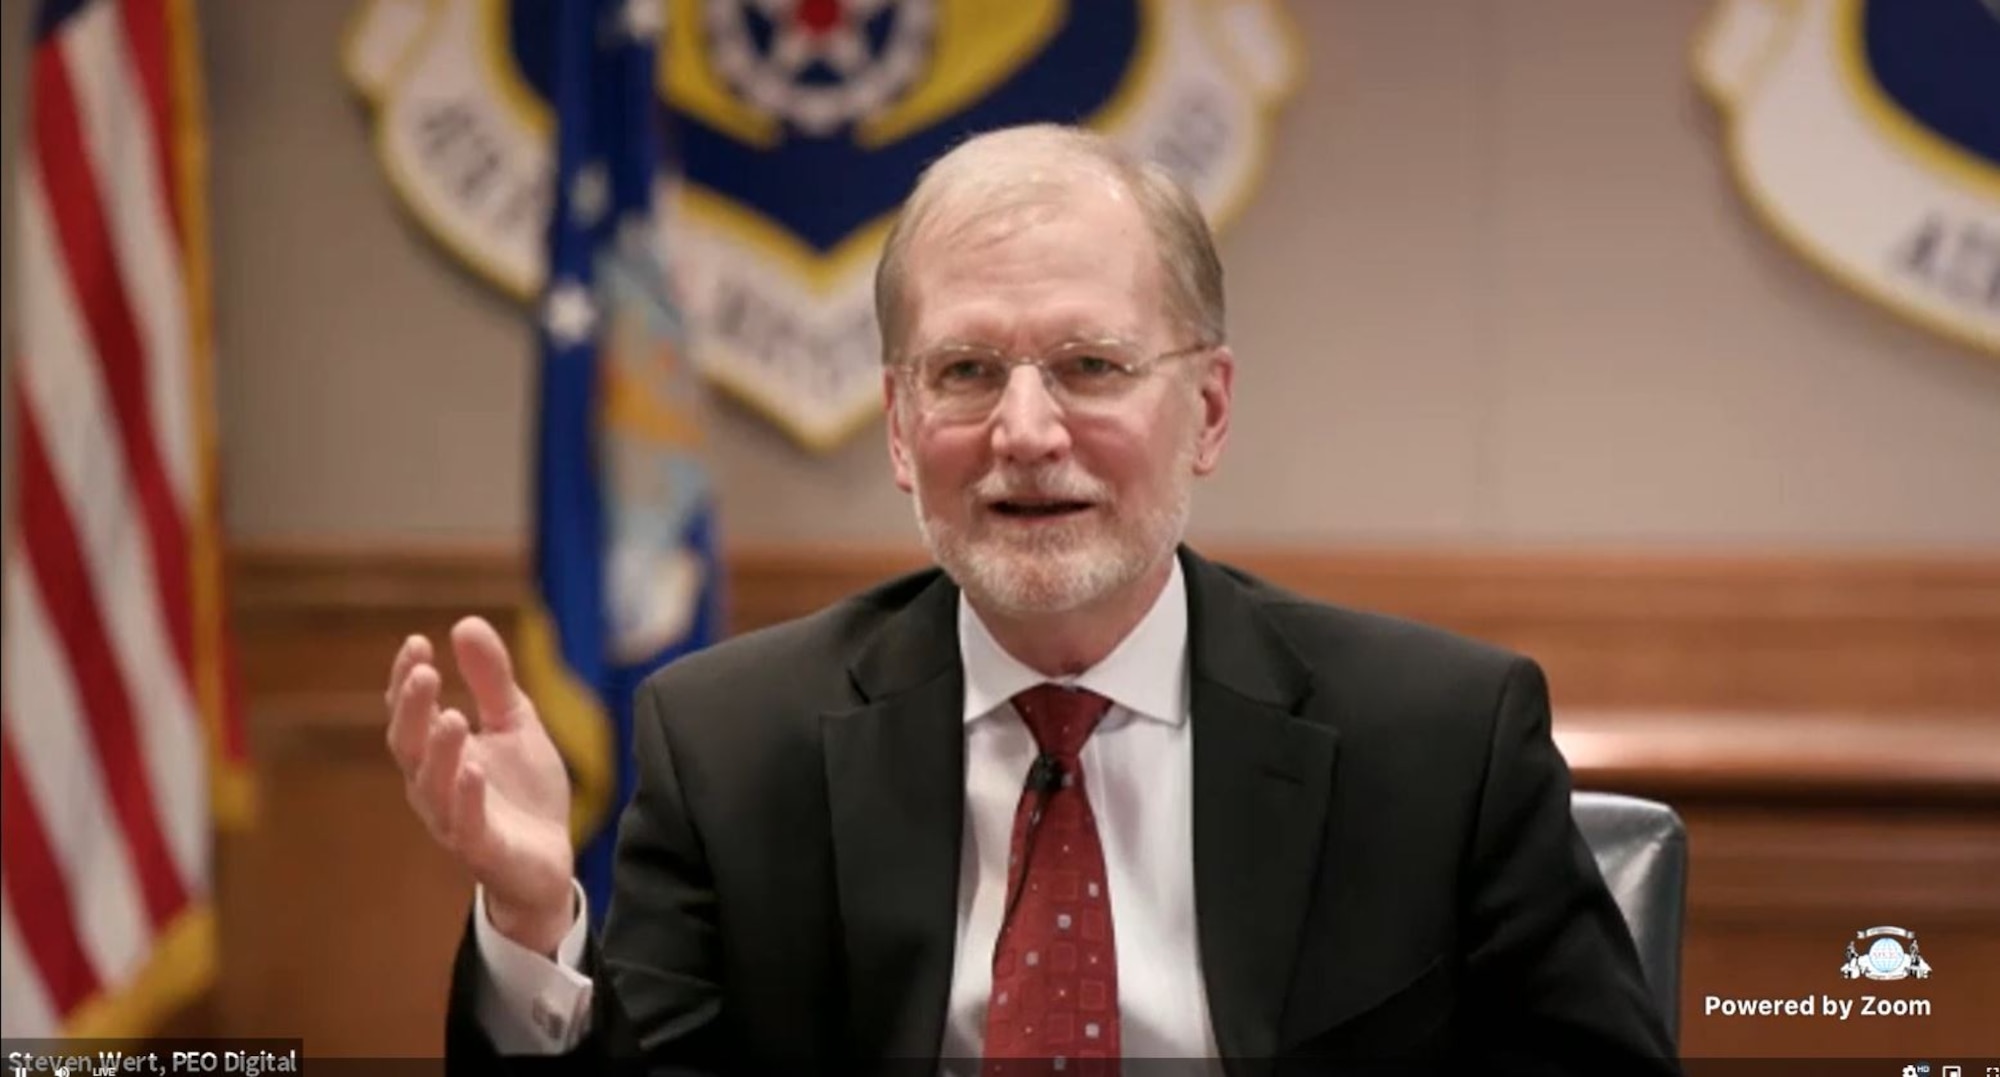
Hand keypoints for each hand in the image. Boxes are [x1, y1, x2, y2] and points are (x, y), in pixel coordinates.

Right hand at [386, 616, 575, 954]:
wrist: (548, 860)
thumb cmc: (522, 792)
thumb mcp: (514, 724)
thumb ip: (492, 680)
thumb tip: (465, 622)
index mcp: (438, 753)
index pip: (412, 712)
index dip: (407, 679)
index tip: (417, 642)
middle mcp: (433, 785)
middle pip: (408, 745)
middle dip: (413, 709)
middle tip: (424, 672)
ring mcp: (453, 819)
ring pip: (432, 784)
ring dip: (440, 750)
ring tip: (453, 716)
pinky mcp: (481, 848)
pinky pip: (466, 823)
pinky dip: (467, 796)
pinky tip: (474, 769)